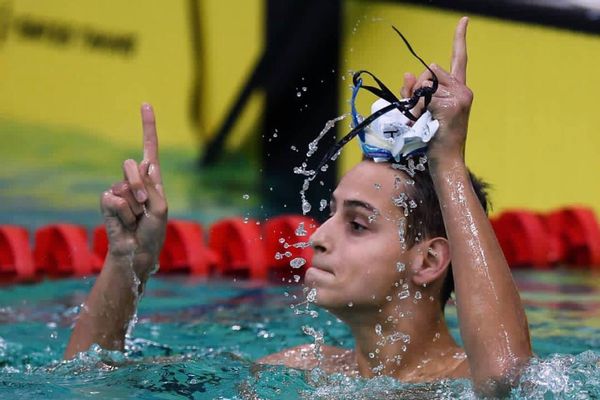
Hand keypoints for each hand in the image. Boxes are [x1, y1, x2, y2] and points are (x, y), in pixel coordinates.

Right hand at [100, 104, 167, 279]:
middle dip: (139, 186)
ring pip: (123, 185)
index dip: (147, 126)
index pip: (149, 147)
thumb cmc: (153, 231)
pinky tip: (125, 222)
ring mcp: (119, 189)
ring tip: (136, 219)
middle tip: (144, 206)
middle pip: (131, 165)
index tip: (145, 104)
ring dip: (134, 206)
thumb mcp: (160, 207)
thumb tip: (141, 164)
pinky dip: (123, 213)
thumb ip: (151, 185)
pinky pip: (113, 199)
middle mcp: (135, 180)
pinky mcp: (106, 201)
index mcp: (152, 178)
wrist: (138, 251)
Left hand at [401, 17, 471, 162]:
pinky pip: (425, 97)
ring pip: (426, 83)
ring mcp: (460, 96)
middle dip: (417, 88)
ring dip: (416, 100)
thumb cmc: (433, 138)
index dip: (460, 38)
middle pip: (430, 71)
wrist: (446, 160)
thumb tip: (407, 73)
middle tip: (421, 113)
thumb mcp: (422, 111)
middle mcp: (463, 89)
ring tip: (424, 120)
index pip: (459, 58)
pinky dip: (419, 110)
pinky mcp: (453, 105)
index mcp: (459, 89)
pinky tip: (428, 123)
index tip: (464, 20)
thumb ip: (414, 92)